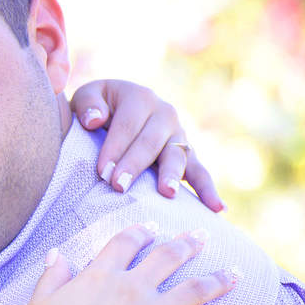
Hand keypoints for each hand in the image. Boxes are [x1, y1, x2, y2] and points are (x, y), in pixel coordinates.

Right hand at [22, 223, 243, 304]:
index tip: (153, 228)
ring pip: (196, 289)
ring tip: (236, 273)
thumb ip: (51, 276)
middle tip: (202, 236)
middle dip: (188, 244)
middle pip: (168, 257)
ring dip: (219, 280)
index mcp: (102, 276)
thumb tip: (57, 253)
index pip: (126, 243)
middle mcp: (134, 288)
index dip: (141, 232)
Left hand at [69, 79, 224, 211]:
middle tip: (119, 186)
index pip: (127, 125)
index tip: (102, 171)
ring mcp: (179, 135)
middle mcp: (165, 113)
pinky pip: (199, 172)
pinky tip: (217, 208)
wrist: (114, 111)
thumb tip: (95, 121)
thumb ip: (88, 103)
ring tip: (167, 194)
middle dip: (135, 165)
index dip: (114, 148)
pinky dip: (208, 189)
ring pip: (177, 156)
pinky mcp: (187, 154)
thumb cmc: (96, 108)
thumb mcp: (88, 96)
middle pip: (151, 141)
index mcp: (140, 97)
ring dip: (171, 175)